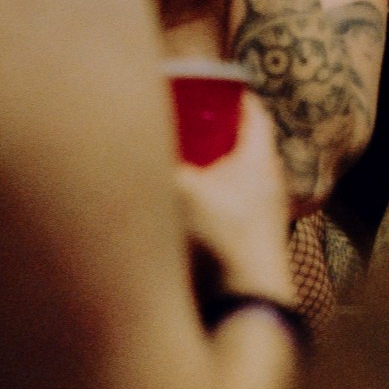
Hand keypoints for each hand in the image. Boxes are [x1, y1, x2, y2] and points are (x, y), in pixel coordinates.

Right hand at [175, 92, 293, 301]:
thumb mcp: (181, 193)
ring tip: (170, 159)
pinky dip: (204, 197)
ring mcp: (260, 213)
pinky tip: (176, 206)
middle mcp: (267, 182)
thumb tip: (121, 147)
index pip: (251, 111)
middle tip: (176, 119)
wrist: (246, 306)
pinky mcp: (247, 240)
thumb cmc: (222, 242)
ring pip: (231, 175)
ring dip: (205, 166)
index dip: (227, 92)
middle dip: (209, 130)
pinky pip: (225, 204)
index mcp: (259, 159)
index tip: (202, 82)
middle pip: (238, 142)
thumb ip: (154, 164)